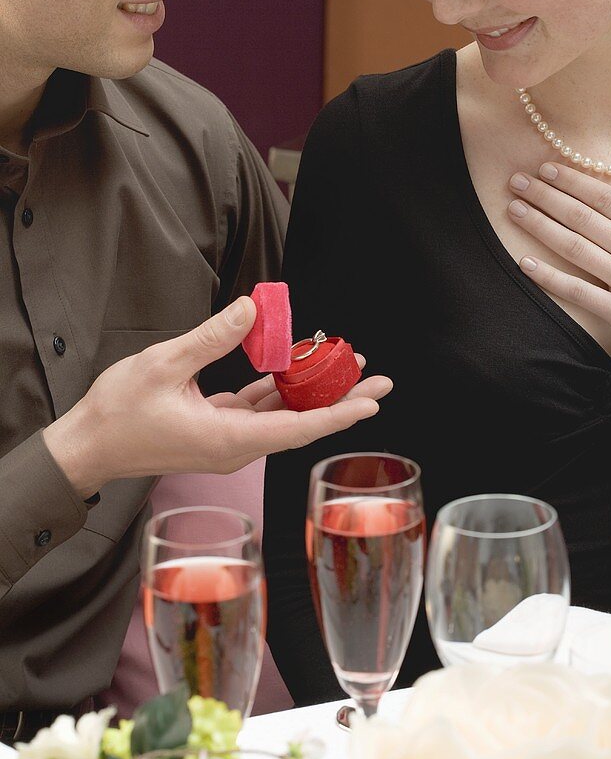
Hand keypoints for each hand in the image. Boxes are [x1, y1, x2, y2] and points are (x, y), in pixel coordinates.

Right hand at [44, 296, 392, 496]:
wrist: (85, 448)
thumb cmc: (117, 414)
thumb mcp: (164, 365)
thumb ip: (212, 337)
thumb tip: (253, 310)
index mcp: (228, 439)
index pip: (298, 428)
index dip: (339, 413)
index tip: (371, 401)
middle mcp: (235, 446)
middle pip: (301, 423)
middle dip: (341, 400)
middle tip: (378, 380)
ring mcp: (226, 440)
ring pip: (281, 415)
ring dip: (312, 392)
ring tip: (344, 365)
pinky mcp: (215, 431)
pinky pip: (257, 410)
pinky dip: (278, 389)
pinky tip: (294, 368)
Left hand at [506, 158, 610, 359]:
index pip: (607, 198)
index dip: (573, 181)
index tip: (547, 169)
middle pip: (582, 217)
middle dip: (546, 196)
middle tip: (516, 181)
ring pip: (575, 248)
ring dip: (541, 227)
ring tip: (514, 210)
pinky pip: (578, 292)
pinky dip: (549, 278)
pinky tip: (524, 263)